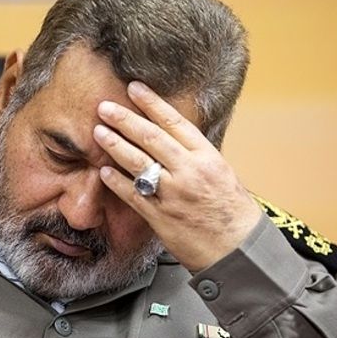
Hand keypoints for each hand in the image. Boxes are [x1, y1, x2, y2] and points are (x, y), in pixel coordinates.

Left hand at [93, 81, 261, 271]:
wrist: (238, 248)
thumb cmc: (231, 210)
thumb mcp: (221, 171)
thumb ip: (195, 154)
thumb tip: (170, 135)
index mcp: (206, 156)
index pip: (174, 122)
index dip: (151, 103)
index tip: (134, 88)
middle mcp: (189, 171)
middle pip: (150, 138)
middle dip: (124, 119)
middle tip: (104, 107)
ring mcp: (173, 194)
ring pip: (138, 163)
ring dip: (115, 145)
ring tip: (98, 133)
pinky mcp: (161, 217)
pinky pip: (133, 195)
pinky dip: (116, 182)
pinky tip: (103, 171)